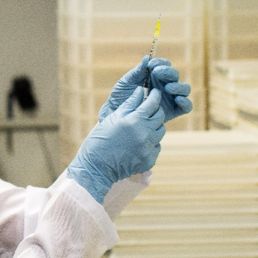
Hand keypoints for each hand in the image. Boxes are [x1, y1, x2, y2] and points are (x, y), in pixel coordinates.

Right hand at [68, 87, 165, 203]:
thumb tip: (140, 90)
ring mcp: (148, 149)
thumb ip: (129, 104)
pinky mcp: (150, 160)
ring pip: (160, 132)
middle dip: (155, 111)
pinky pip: (156, 146)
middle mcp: (144, 134)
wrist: (96, 167)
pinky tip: (138, 143)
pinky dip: (150, 143)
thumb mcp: (112, 118)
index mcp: (134, 121)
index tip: (155, 92)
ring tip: (141, 128)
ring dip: (153, 127)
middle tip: (148, 109)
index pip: (152, 104)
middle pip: (160, 117)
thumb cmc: (100, 139)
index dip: (155, 96)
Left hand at [98, 56, 192, 122]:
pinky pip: (186, 107)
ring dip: (178, 86)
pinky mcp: (172, 112)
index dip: (161, 63)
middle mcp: (164, 86)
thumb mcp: (127, 82)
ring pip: (184, 89)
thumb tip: (147, 57)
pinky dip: (186, 102)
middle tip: (157, 73)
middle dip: (168, 72)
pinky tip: (178, 99)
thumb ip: (138, 71)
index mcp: (155, 76)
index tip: (151, 65)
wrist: (116, 114)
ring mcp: (170, 98)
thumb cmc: (120, 96)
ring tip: (168, 88)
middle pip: (175, 75)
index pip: (164, 65)